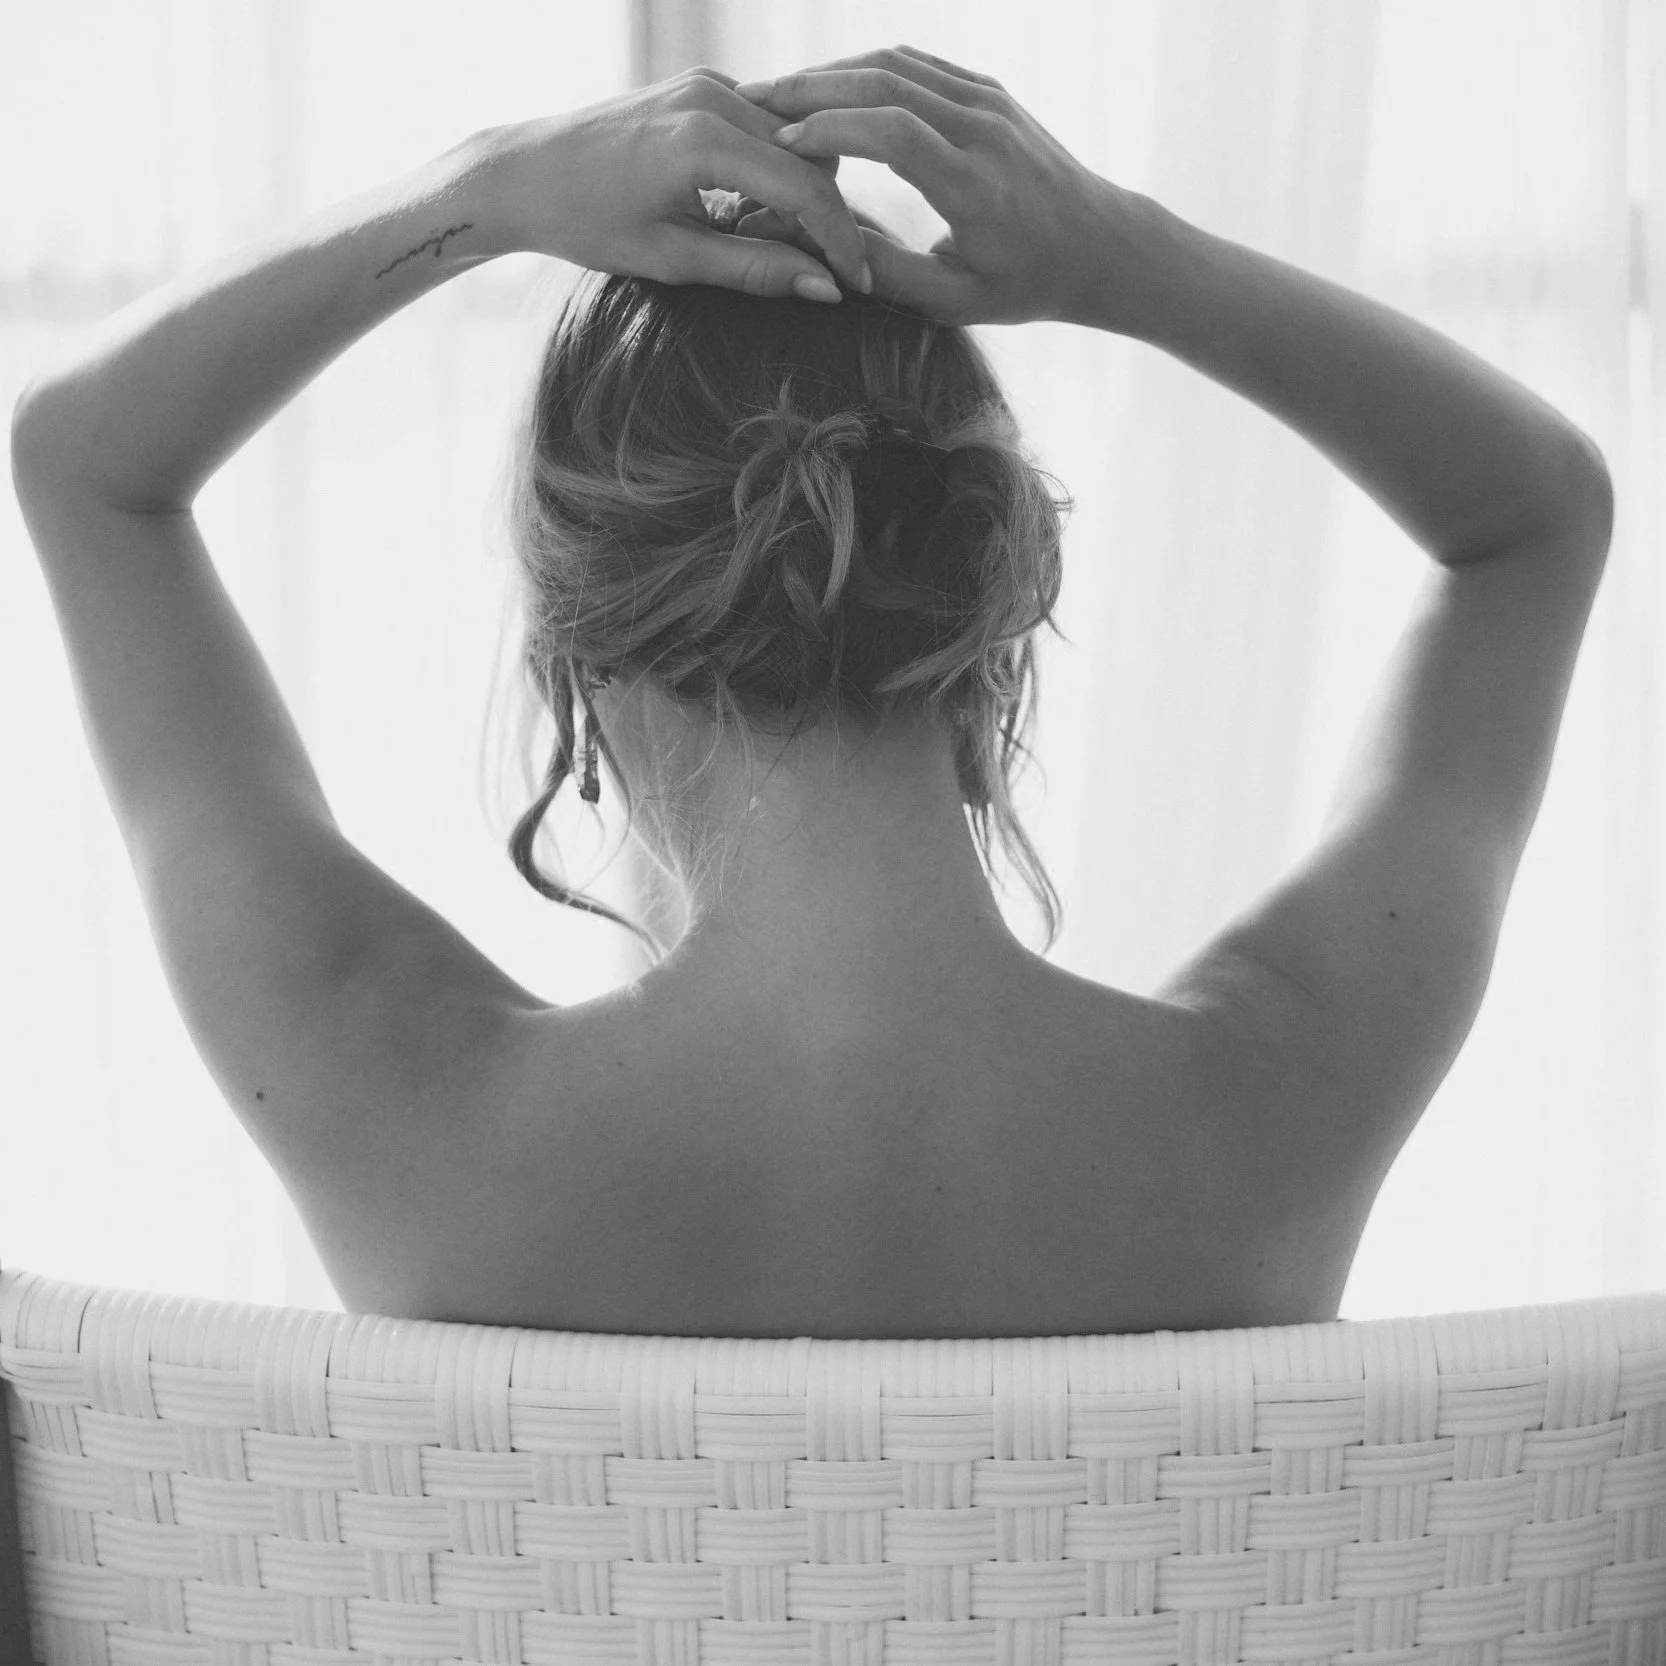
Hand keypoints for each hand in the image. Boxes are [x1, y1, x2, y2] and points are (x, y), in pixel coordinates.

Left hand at [477, 69, 871, 300]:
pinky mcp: (699, 86)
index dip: (840, 240)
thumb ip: (754, 269)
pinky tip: (752, 210)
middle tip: (824, 273)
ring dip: (803, 191)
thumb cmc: (586, 221)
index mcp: (704, 139)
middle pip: (812, 157)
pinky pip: (764, 127)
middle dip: (828, 216)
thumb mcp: (672, 258)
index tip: (857, 284)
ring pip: (794, 139)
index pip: (807, 187)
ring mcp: (706, 83)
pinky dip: (775, 168)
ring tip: (782, 246)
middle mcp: (712, 95)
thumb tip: (824, 289)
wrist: (524, 173)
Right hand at [734, 44, 1144, 327]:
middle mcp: (984, 132)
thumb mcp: (954, 301)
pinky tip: (827, 87)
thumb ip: (889, 275)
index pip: (895, 134)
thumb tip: (823, 253)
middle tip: (754, 99)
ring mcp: (989, 102)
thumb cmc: (1025, 284)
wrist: (1098, 244)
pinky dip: (865, 69)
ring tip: (779, 91)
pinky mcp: (988, 91)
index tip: (783, 142)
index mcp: (976, 187)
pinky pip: (917, 65)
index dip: (833, 130)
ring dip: (832, 72)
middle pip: (887, 84)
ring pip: (897, 64)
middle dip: (813, 87)